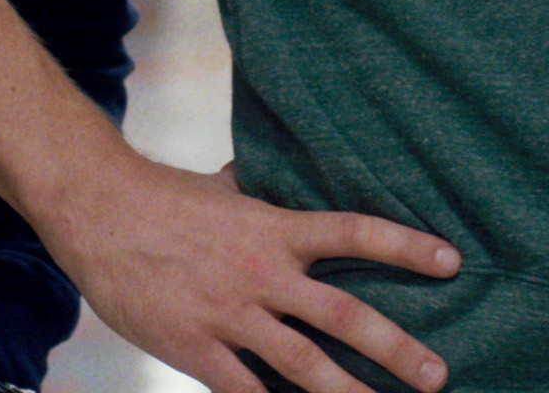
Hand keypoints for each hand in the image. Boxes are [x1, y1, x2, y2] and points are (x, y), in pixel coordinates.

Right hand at [37, 155, 458, 392]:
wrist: (97, 212)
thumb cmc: (161, 198)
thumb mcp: (223, 190)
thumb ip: (258, 194)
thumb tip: (273, 177)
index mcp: (275, 229)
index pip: (354, 233)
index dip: (405, 246)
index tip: (451, 262)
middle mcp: (262, 273)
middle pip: (343, 314)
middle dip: (395, 348)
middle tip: (437, 376)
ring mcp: (230, 314)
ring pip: (303, 363)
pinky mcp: (195, 348)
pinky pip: (244, 391)